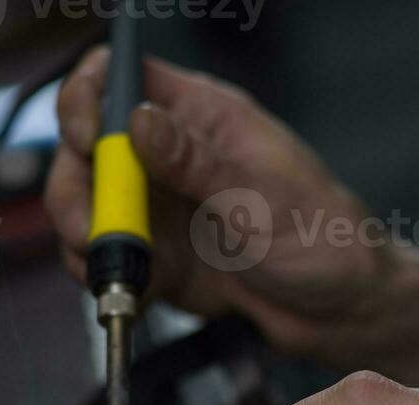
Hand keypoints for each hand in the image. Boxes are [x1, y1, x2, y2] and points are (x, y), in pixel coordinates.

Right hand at [45, 49, 418, 387]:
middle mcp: (172, 157)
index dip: (88, 102)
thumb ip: (195, 164)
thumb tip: (137, 121)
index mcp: (202, 117)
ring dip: (86, 240)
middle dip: (76, 190)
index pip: (120, 80)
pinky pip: (109, 259)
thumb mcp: (261, 199)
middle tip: (90, 232)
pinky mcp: (158, 257)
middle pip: (86, 150)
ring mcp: (161, 208)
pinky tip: (138, 293)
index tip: (87, 142)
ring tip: (114, 272)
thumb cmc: (324, 240)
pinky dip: (108, 277)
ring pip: (89, 208)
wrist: (341, 312)